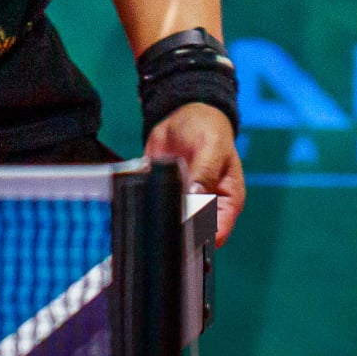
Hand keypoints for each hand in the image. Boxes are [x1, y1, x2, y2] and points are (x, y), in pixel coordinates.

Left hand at [145, 102, 244, 246]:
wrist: (185, 115)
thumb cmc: (209, 131)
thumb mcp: (211, 148)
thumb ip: (205, 173)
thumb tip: (196, 196)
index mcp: (226, 201)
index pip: (218, 232)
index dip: (201, 240)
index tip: (180, 237)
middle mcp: (203, 206)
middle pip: (191, 233)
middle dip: (174, 234)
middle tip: (156, 228)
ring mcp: (181, 202)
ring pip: (168, 224)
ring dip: (155, 221)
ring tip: (142, 215)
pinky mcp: (161, 193)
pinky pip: (150, 206)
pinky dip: (140, 205)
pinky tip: (129, 203)